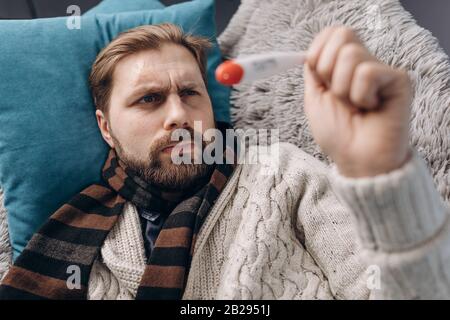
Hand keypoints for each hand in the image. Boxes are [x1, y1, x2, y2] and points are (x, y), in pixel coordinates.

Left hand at [304, 26, 412, 177]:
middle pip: (342, 34)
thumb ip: (313, 70)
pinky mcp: (398, 79)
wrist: (356, 159)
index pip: (332, 33)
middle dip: (327, 69)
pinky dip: (360, 96)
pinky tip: (370, 108)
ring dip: (342, 89)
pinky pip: (367, 73)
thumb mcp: (314, 98)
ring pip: (351, 55)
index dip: (317, 50)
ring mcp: (382, 70)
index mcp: (343, 66)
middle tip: (337, 96)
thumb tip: (309, 50)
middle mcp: (364, 64)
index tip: (318, 78)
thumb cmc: (337, 135)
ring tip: (354, 106)